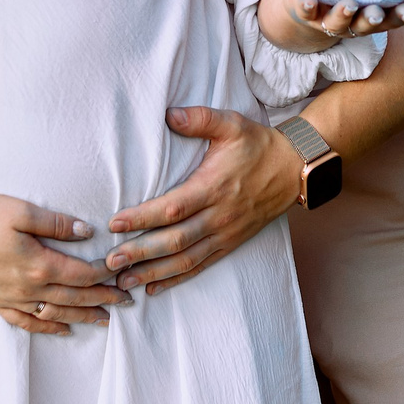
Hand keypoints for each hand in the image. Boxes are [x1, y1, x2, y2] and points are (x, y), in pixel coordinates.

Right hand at [0, 192, 129, 335]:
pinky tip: (62, 329)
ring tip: (104, 320)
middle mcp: (28, 288)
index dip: (105, 274)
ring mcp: (11, 298)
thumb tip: (86, 232)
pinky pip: (27, 322)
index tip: (123, 271)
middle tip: (127, 301)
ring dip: (82, 317)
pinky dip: (47, 327)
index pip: (82, 274)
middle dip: (103, 299)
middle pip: (74, 298)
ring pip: (55, 314)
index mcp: (38, 264)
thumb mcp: (21, 210)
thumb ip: (56, 223)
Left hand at [104, 108, 301, 295]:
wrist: (294, 169)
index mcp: (214, 187)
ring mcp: (225, 234)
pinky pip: (201, 266)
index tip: (115, 224)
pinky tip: (154, 288)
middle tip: (109, 262)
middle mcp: (218, 216)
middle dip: (140, 253)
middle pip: (175, 241)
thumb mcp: (232, 124)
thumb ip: (200, 118)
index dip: (142, 218)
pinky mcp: (230, 244)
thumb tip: (168, 115)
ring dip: (153, 272)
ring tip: (124, 281)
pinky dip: (177, 279)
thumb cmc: (258, 145)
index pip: (173, 208)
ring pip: (185, 259)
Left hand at [255, 0, 403, 52]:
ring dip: (343, 15)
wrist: (308, 2)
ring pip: (337, 22)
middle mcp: (353, 22)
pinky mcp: (307, 11)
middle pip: (364, 25)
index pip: (391, 20)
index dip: (400, 17)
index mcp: (373, 16)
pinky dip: (306, 6)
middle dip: (371, 19)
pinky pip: (306, 11)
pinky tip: (307, 0)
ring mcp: (328, 19)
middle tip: (376, 11)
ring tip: (348, 4)